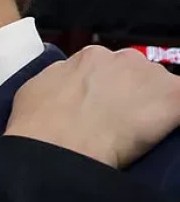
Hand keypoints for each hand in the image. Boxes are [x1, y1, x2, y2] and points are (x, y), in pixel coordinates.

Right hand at [5, 46, 179, 168]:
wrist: (56, 145)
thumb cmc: (38, 123)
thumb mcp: (36, 87)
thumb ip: (59, 77)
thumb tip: (67, 81)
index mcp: (89, 56)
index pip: (106, 68)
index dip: (106, 88)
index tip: (101, 105)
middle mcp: (121, 58)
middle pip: (136, 73)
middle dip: (131, 92)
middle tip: (119, 118)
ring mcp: (149, 76)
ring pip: (161, 88)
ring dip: (153, 104)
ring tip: (137, 130)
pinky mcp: (173, 97)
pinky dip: (174, 115)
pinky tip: (163, 126)